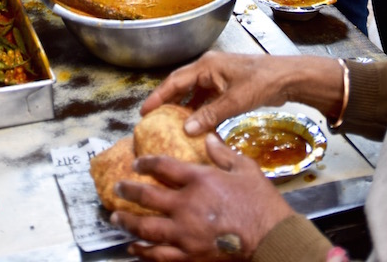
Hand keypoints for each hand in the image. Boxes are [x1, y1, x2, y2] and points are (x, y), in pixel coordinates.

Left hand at [111, 134, 292, 261]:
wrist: (270, 237)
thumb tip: (207, 137)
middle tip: (118, 188)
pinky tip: (134, 248)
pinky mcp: (190, 255)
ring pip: (147, 227)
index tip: (137, 163)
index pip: (163, 167)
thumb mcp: (244, 167)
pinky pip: (160, 255)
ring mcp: (185, 233)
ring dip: (128, 222)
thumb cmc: (260, 201)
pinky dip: (144, 252)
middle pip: (148, 197)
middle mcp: (186, 205)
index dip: (146, 163)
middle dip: (129, 191)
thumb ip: (222, 152)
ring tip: (116, 217)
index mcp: (199, 180)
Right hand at [140, 51, 344, 136]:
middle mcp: (209, 68)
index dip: (158, 96)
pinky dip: (200, 111)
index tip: (144, 112)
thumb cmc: (262, 82)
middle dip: (167, 101)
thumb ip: (210, 115)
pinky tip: (197, 126)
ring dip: (184, 108)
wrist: (287, 78)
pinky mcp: (227, 85)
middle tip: (153, 119)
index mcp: (206, 65)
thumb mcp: (234, 101)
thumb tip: (186, 129)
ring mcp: (218, 76)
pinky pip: (206, 98)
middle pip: (181, 85)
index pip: (175, 81)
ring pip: (194, 93)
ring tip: (171, 126)